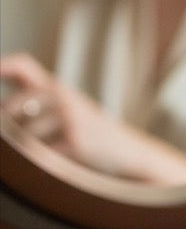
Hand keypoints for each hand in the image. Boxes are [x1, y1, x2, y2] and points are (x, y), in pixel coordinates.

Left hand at [1, 53, 185, 183]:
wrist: (130, 153)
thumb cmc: (93, 134)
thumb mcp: (69, 109)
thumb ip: (37, 102)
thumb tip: (1, 111)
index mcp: (57, 87)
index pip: (22, 66)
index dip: (1, 66)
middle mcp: (63, 95)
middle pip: (11, 108)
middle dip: (10, 128)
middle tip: (20, 140)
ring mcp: (70, 116)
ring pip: (24, 134)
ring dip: (29, 150)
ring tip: (52, 152)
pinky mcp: (75, 139)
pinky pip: (41, 153)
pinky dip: (45, 162)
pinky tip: (61, 162)